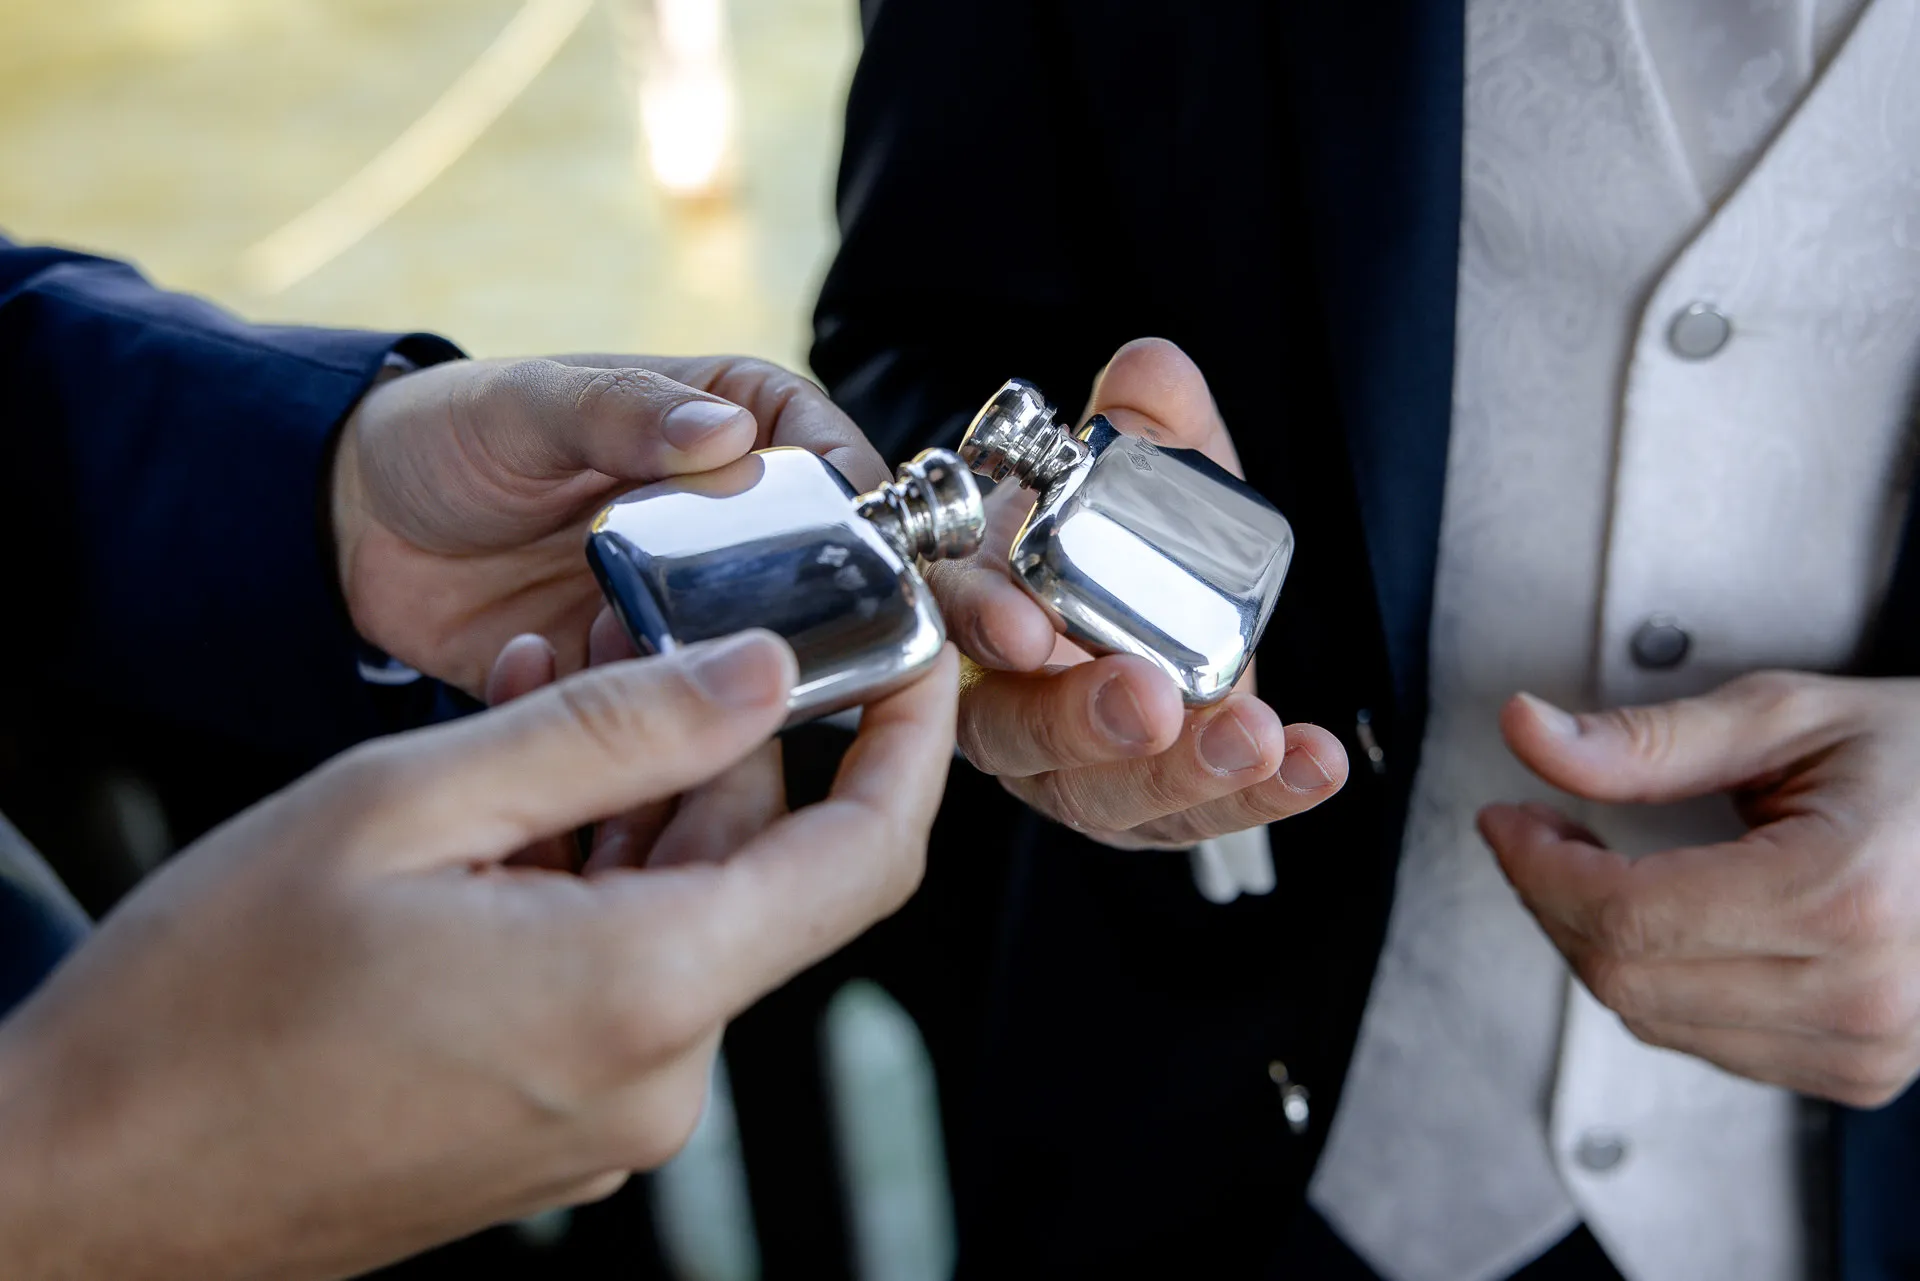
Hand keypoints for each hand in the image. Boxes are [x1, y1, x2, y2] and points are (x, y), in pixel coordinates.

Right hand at [0, 632, 957, 1280]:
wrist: (89, 1180)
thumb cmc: (209, 999)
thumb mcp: (410, 804)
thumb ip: (612, 732)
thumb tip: (761, 676)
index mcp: (642, 991)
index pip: (863, 859)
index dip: (910, 748)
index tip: (917, 664)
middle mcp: (656, 1079)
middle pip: (754, 872)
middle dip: (701, 750)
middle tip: (605, 651)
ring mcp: (612, 1119)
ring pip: (681, 914)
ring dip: (622, 810)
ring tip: (517, 722)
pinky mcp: (563, 1131)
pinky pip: (622, 976)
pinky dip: (586, 886)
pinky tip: (496, 825)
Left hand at [332, 354, 885, 694]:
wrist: (356, 530)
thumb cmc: (450, 435)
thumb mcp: (531, 404)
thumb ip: (623, 416)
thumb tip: (725, 433)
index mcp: (729, 428)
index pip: (833, 457)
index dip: (863, 501)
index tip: (868, 543)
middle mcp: (730, 521)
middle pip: (822, 569)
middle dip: (822, 606)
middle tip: (804, 635)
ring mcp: (693, 604)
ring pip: (764, 647)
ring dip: (739, 667)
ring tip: (695, 668)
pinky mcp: (644, 676)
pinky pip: (684, 709)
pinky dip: (670, 717)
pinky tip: (626, 696)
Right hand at [930, 337, 1346, 848]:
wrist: (1160, 616)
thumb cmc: (1125, 540)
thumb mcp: (1142, 469)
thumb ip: (1150, 421)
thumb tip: (1151, 371)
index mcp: (980, 609)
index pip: (952, 621)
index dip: (981, 623)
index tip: (1023, 628)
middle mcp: (1007, 703)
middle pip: (1017, 735)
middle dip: (1081, 721)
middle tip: (1148, 701)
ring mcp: (1072, 770)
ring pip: (1104, 793)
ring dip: (1181, 772)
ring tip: (1254, 738)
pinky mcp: (1148, 809)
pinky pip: (1197, 817)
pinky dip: (1262, 794)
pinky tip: (1314, 764)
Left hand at [1481, 671, 1919, 1106]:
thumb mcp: (1789, 718)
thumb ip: (1645, 740)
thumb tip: (1525, 732)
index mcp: (1841, 894)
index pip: (1624, 914)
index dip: (1537, 867)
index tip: (1508, 818)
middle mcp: (1860, 991)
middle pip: (1625, 976)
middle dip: (1554, 901)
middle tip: (1544, 832)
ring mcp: (1867, 1046)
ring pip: (1653, 1019)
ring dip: (1600, 943)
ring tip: (1605, 867)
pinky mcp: (1861, 1073)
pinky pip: (1706, 1044)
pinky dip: (1660, 983)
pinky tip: (1674, 920)